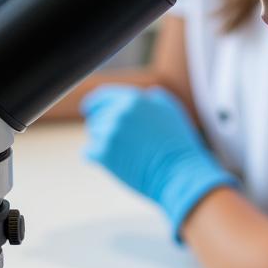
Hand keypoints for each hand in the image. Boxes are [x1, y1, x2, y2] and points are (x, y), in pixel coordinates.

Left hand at [81, 84, 238, 240]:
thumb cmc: (178, 145)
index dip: (94, 105)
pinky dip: (98, 159)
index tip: (88, 111)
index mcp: (133, 99)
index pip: (102, 97)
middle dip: (104, 129)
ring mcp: (110, 132)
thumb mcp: (171, 112)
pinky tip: (116, 164)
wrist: (179, 173)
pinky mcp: (103, 153)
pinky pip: (89, 153)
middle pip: (96, 118)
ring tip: (125, 155)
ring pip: (93, 135)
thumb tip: (148, 94)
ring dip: (103, 144)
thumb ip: (155, 98)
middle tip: (120, 144)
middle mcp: (119, 112)